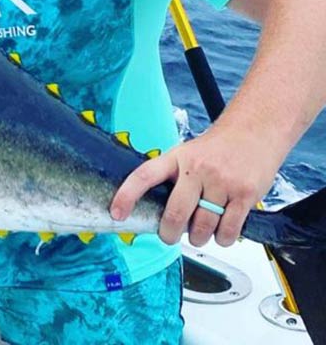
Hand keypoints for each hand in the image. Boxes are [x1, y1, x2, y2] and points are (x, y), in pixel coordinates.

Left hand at [110, 125, 279, 246]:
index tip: (116, 212)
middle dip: (169, 233)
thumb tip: (157, 213)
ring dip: (199, 238)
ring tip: (200, 232)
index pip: (144, 176)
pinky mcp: (244, 194)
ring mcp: (222, 182)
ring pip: (203, 227)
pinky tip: (221, 231)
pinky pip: (228, 231)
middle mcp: (197, 168)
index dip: (127, 195)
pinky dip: (223, 239)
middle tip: (169, 235)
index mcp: (176, 158)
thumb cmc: (216, 148)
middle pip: (175, 213)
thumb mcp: (186, 154)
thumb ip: (172, 179)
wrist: (254, 131)